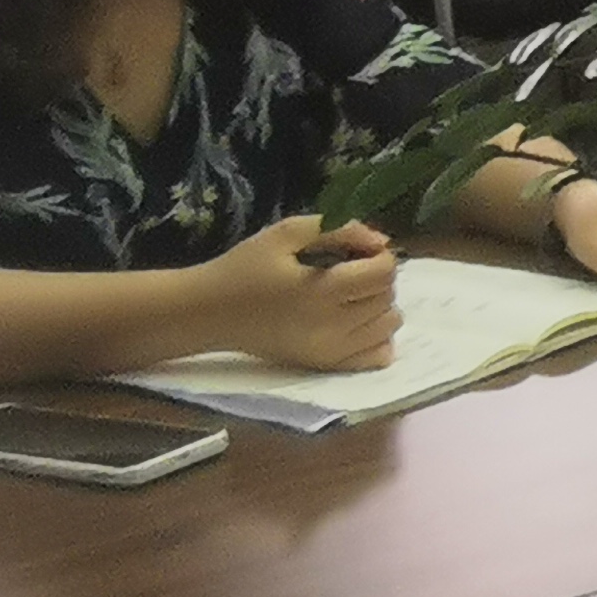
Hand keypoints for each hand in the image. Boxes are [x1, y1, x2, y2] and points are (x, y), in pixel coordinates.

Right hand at [216, 216, 399, 369]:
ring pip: (388, 326)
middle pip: (387, 298)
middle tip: (351, 271)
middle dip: (378, 279)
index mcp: (320, 291)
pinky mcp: (325, 366)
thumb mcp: (285, 234)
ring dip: (380, 306)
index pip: (384, 273)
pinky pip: (378, 357)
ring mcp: (330, 351)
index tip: (359, 252)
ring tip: (351, 296)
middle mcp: (331, 326)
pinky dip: (377, 337)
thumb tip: (381, 241)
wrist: (208, 313)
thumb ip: (338, 229)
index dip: (380, 256)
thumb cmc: (244, 268)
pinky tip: (355, 323)